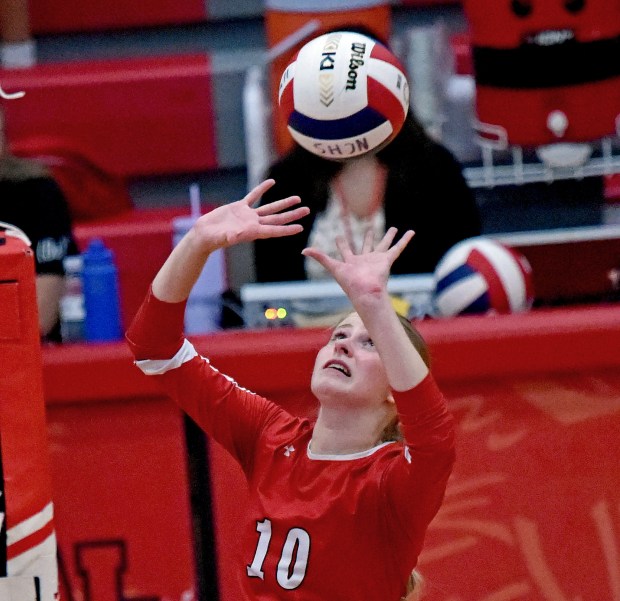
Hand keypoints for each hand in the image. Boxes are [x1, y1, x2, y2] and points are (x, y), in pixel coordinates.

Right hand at [192, 179, 308, 252]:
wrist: (204, 234)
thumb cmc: (213, 239)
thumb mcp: (223, 238)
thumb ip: (231, 236)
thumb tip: (238, 235)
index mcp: (253, 232)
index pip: (274, 230)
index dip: (287, 229)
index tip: (301, 227)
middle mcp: (254, 224)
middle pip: (278, 218)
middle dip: (292, 214)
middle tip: (307, 210)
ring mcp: (248, 215)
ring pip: (270, 208)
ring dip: (283, 203)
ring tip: (297, 198)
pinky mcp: (239, 207)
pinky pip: (253, 196)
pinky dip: (262, 189)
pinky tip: (271, 182)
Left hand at [302, 227, 413, 304]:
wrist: (366, 293)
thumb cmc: (350, 283)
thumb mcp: (333, 266)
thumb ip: (319, 257)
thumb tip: (303, 250)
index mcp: (351, 262)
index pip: (345, 249)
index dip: (341, 242)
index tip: (338, 235)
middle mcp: (365, 260)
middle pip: (367, 245)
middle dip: (368, 237)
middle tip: (369, 226)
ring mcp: (377, 260)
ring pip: (384, 244)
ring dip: (388, 236)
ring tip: (394, 228)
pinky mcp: (387, 260)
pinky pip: (397, 248)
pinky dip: (405, 240)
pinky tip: (411, 232)